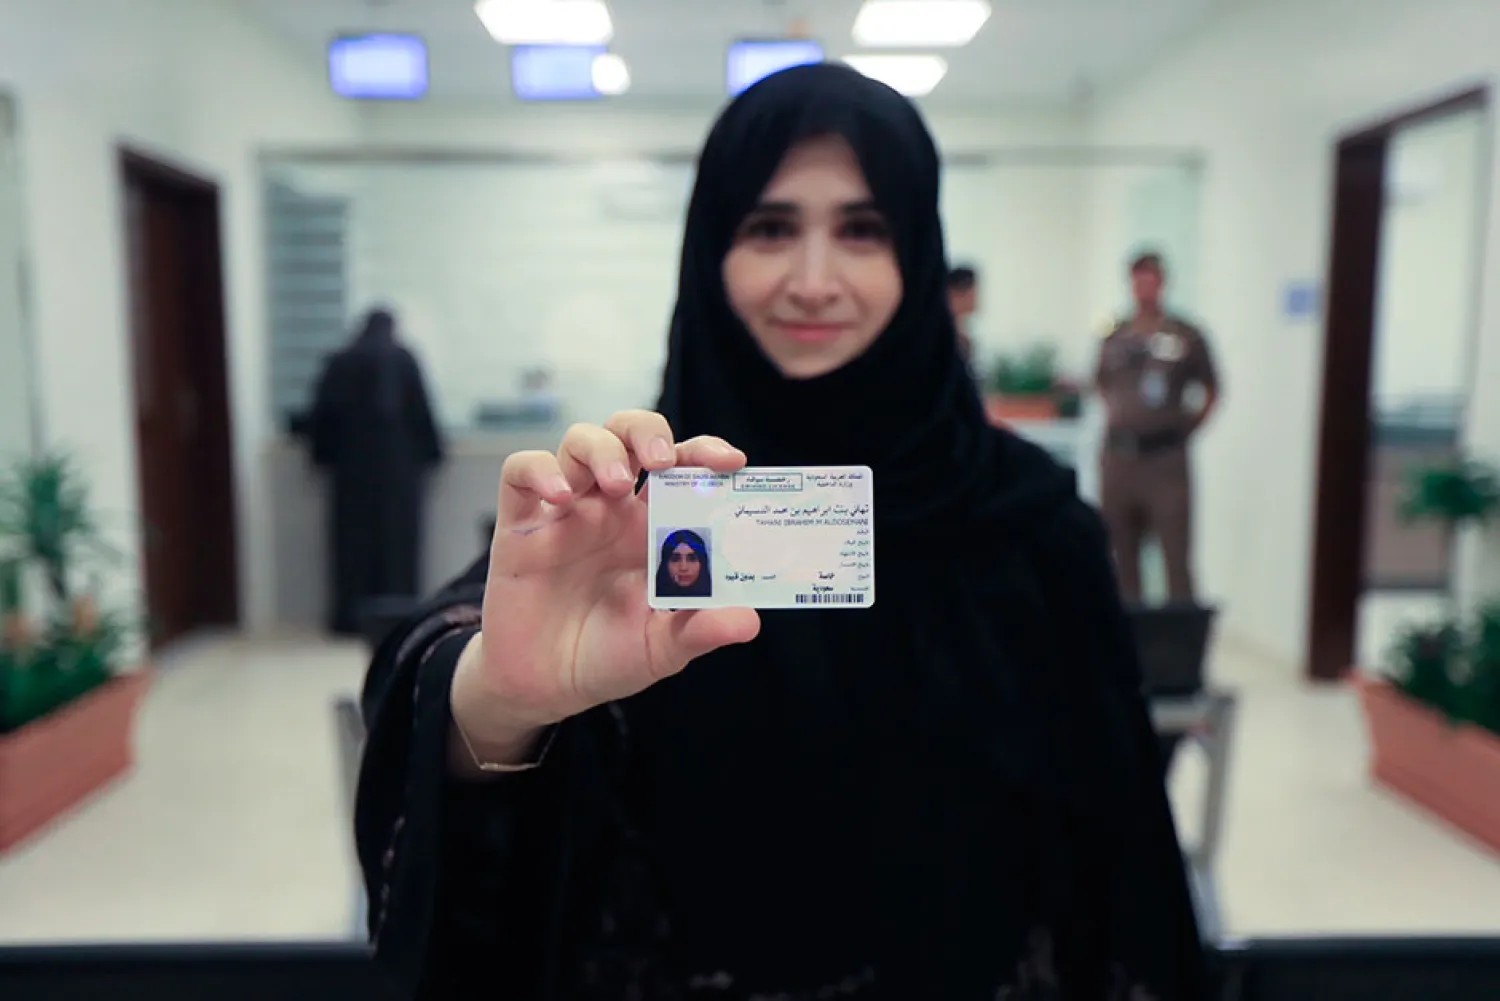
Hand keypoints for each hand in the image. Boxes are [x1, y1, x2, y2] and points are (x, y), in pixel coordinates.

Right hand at [455, 410, 760, 742]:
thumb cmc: (607, 657)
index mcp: (654, 527)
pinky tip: (559, 497)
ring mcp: (567, 512)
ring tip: (617, 483)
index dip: (705, 452)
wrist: (544, 688)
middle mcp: (613, 508)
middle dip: (648, 432)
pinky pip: (520, 472)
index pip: (682, 466)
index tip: (731, 462)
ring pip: (581, 441)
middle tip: (662, 461)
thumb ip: (700, 630)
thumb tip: (749, 621)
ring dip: (602, 449)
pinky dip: (539, 470)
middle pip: (630, 435)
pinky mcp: (521, 524)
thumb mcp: (661, 650)